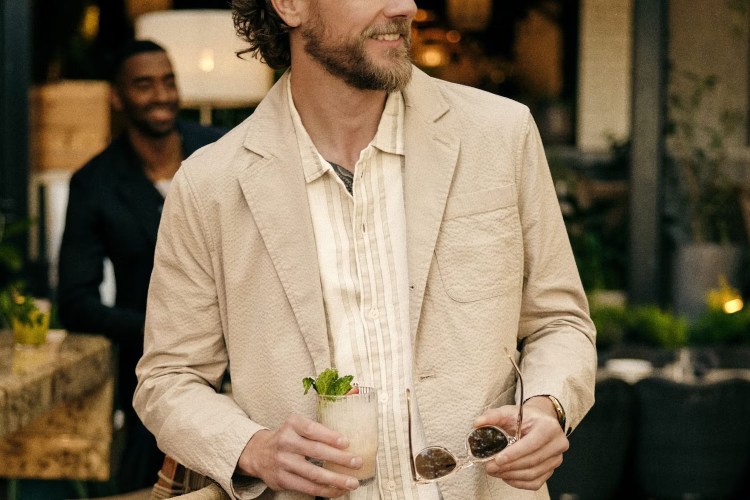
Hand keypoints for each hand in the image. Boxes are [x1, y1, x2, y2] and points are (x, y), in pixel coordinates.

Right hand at [235, 414, 362, 496]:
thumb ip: (316, 430)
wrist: (258, 453)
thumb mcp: (297, 425)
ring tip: (352, 482)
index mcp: (292, 424)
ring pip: (313, 473)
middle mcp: (285, 442)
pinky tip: (338, 491)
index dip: (329, 436)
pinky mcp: (282, 479)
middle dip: (339, 458)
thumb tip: (347, 442)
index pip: (312, 429)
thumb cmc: (287, 438)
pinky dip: (325, 490)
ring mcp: (283, 462)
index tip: (346, 442)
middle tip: (357, 462)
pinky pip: (307, 487)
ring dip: (336, 479)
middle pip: (316, 451)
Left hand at [473, 398, 567, 489]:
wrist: (540, 421)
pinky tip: (506, 476)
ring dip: (511, 475)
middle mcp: (557, 444)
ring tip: (495, 471)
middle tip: (490, 467)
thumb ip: (493, 416)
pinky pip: (535, 482)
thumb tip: (477, 423)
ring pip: (533, 474)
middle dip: (509, 466)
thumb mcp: (509, 412)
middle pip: (532, 461)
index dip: (514, 454)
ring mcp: (556, 459)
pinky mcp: (551, 470)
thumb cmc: (525, 417)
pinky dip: (519, 482)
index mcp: (549, 427)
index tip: (497, 459)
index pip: (532, 444)